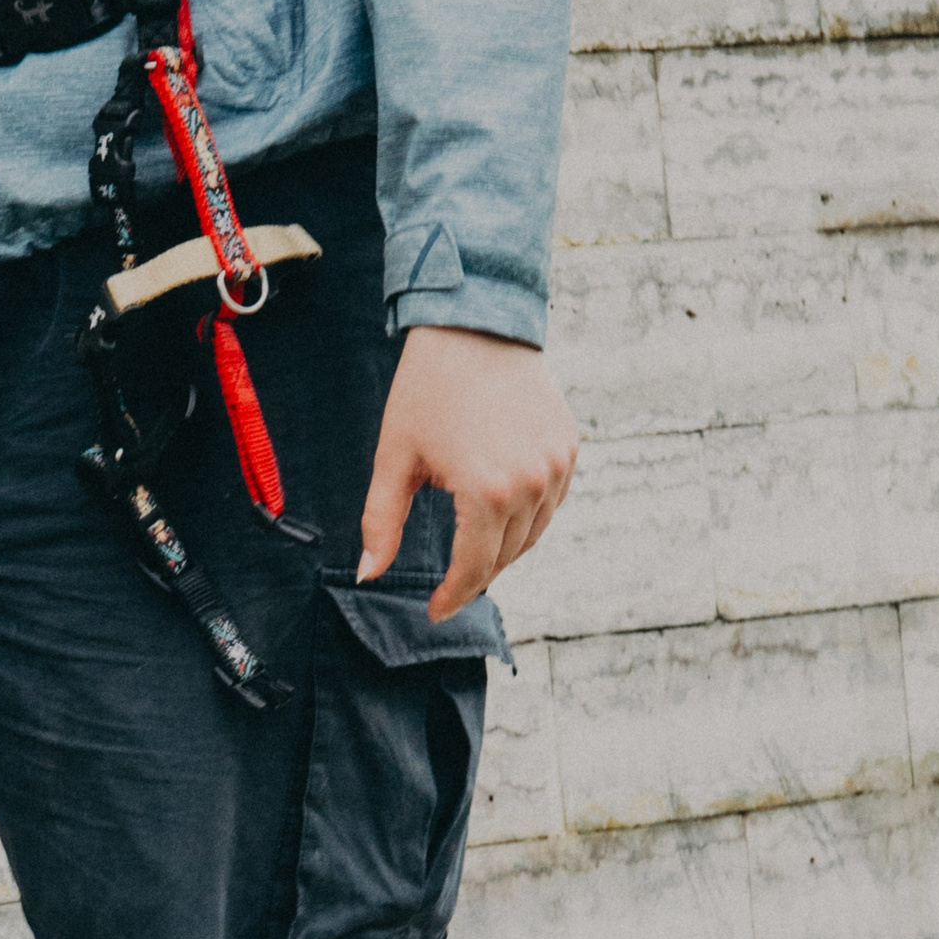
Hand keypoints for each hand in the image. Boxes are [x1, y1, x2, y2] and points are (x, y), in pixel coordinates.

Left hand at [359, 324, 577, 622]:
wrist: (476, 326)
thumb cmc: (426, 390)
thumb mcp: (394, 459)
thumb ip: (381, 523)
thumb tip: (368, 574)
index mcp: (486, 492)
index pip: (474, 568)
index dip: (453, 596)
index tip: (434, 611)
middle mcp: (531, 484)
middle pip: (504, 556)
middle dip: (474, 576)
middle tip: (449, 587)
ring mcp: (556, 466)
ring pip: (532, 535)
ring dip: (502, 551)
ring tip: (472, 555)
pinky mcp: (569, 448)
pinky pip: (549, 504)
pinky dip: (527, 520)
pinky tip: (499, 519)